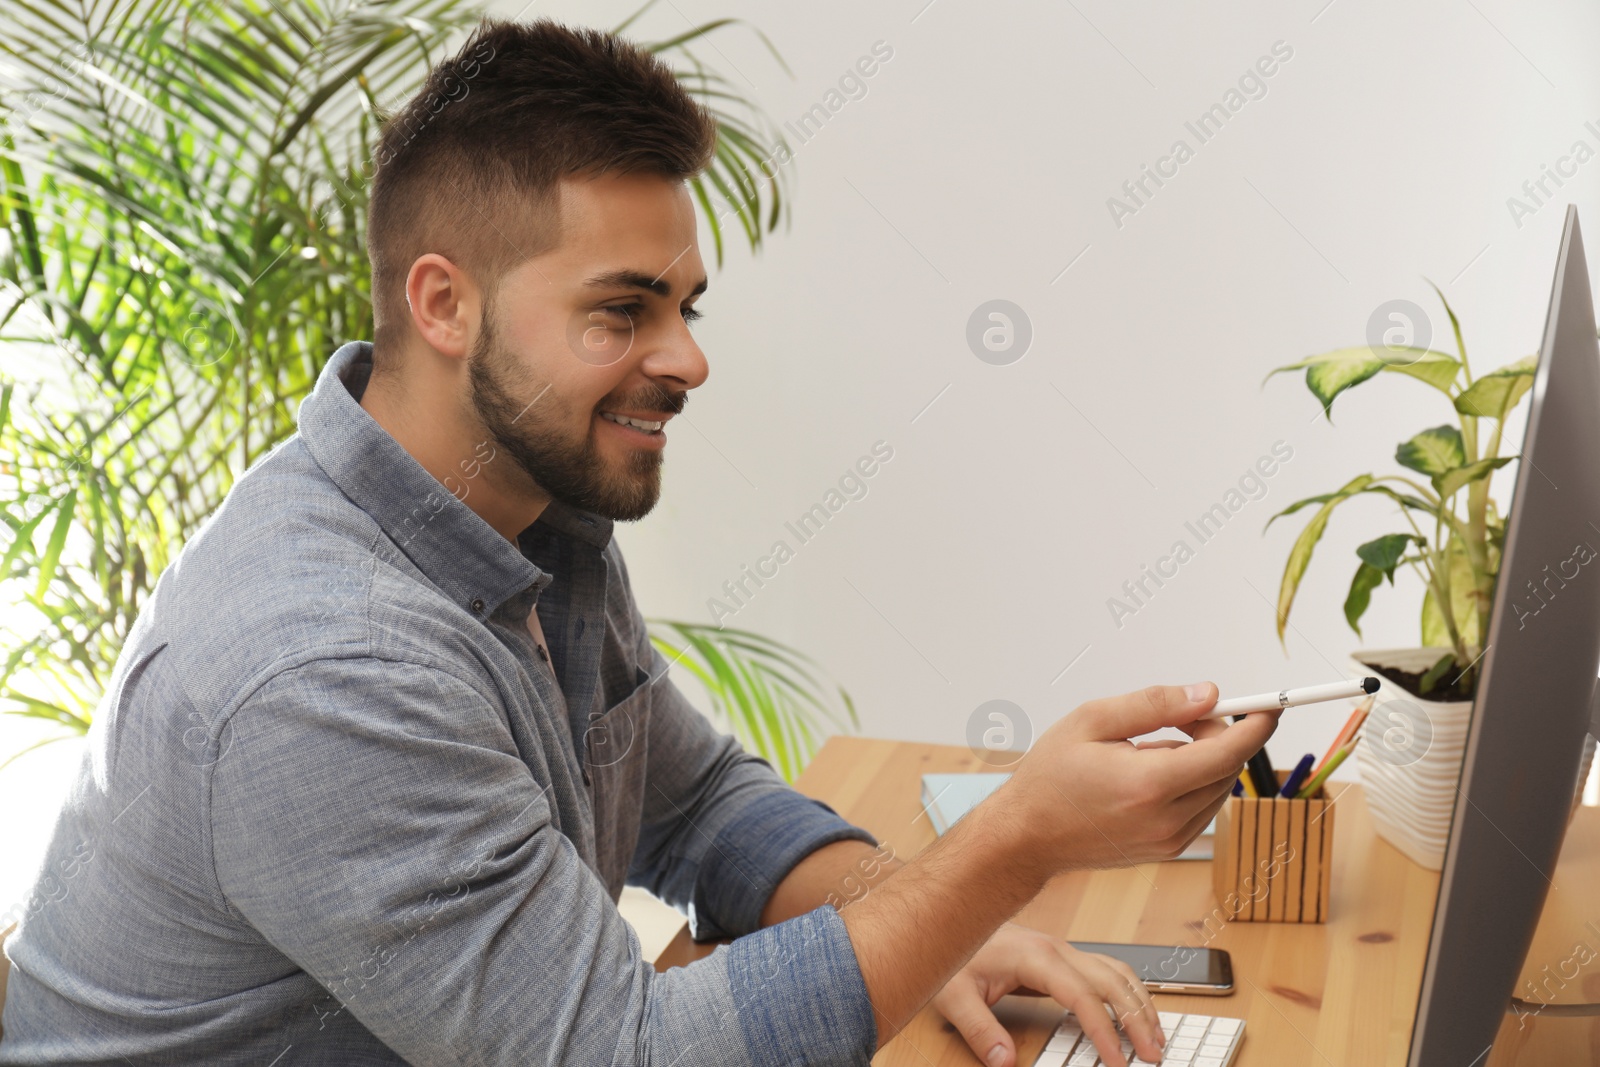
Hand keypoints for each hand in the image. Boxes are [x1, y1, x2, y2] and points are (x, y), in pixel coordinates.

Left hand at [932, 922, 1161, 1066]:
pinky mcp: (1063, 956)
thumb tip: (1004, 1063)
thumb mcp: (955, 993)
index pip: (1082, 995)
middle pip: (1112, 981)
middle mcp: (1058, 949)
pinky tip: (1136, 1013)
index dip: (1103, 1029)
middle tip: (1153, 1055)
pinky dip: (1129, 992)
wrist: (952, 914)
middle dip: (1137, 1018)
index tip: (1117, 1061)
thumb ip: (979, 1029)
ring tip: (1156, 1038)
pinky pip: (1107, 971)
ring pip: (1117, 972)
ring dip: (1140, 1003)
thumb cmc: (956, 951)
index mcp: (1036, 957)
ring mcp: (1064, 950)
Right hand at [1001, 682, 1279, 874]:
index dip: (1255, 725)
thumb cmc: (1050, 776)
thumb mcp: (1092, 720)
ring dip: (1203, 760)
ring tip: (1150, 750)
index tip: (1269, 706)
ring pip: (1218, 789)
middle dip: (1220, 735)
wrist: (1026, 837)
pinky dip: (1192, 783)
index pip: (1227, 752)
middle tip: (1186, 716)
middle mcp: (1166, 819)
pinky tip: (1151, 776)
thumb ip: (1154, 704)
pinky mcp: (1168, 850)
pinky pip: (1202, 808)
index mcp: (1148, 784)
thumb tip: (1208, 693)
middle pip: (1227, 769)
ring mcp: (1170, 841)